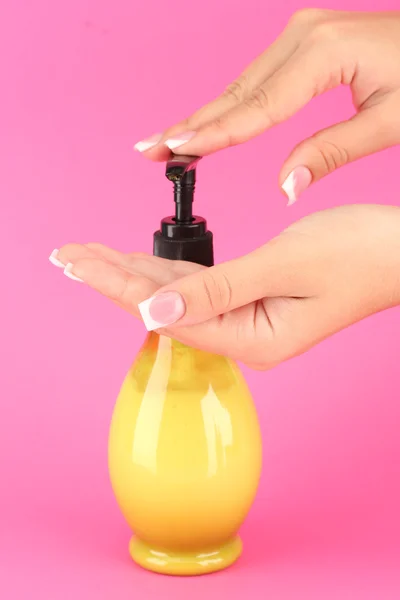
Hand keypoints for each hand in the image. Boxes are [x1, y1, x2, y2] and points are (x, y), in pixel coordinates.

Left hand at [53, 205, 399, 368]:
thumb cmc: (358, 256)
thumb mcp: (284, 266)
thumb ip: (217, 291)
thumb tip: (153, 314)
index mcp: (253, 338)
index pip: (167, 313)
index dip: (117, 285)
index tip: (76, 262)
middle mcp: (245, 335)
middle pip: (164, 307)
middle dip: (113, 278)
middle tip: (67, 255)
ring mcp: (249, 320)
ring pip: (178, 297)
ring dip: (133, 274)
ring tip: (88, 256)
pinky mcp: (253, 301)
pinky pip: (199, 288)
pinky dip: (166, 272)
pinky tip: (137, 264)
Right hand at [134, 10, 399, 203]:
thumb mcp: (390, 122)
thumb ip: (332, 153)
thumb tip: (285, 188)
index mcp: (324, 53)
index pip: (258, 107)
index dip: (216, 134)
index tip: (177, 151)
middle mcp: (304, 36)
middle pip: (236, 93)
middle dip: (191, 125)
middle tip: (149, 150)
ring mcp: (301, 35)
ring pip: (240, 86)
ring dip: (202, 118)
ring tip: (165, 142)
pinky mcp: (303, 43)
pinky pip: (256, 80)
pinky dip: (228, 106)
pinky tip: (206, 121)